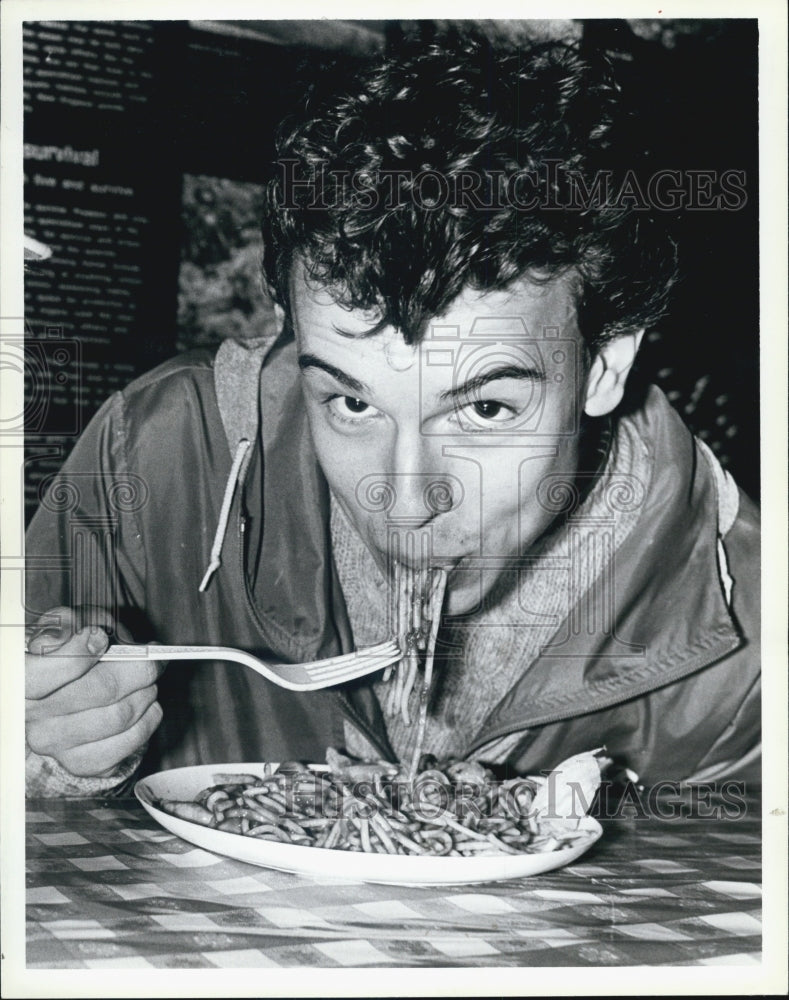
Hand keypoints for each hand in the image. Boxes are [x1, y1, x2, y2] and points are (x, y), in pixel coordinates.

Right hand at [25, 607, 163, 777]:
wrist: (67, 692)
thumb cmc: (69, 652)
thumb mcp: (67, 626)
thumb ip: (76, 621)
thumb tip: (92, 633)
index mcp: (20, 680)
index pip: (39, 676)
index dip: (75, 656)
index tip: (101, 639)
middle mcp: (31, 716)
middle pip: (96, 692)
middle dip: (137, 670)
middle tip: (152, 660)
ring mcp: (54, 742)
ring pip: (117, 717)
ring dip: (146, 695)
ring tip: (151, 682)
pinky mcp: (79, 762)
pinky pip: (125, 745)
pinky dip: (148, 722)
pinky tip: (149, 708)